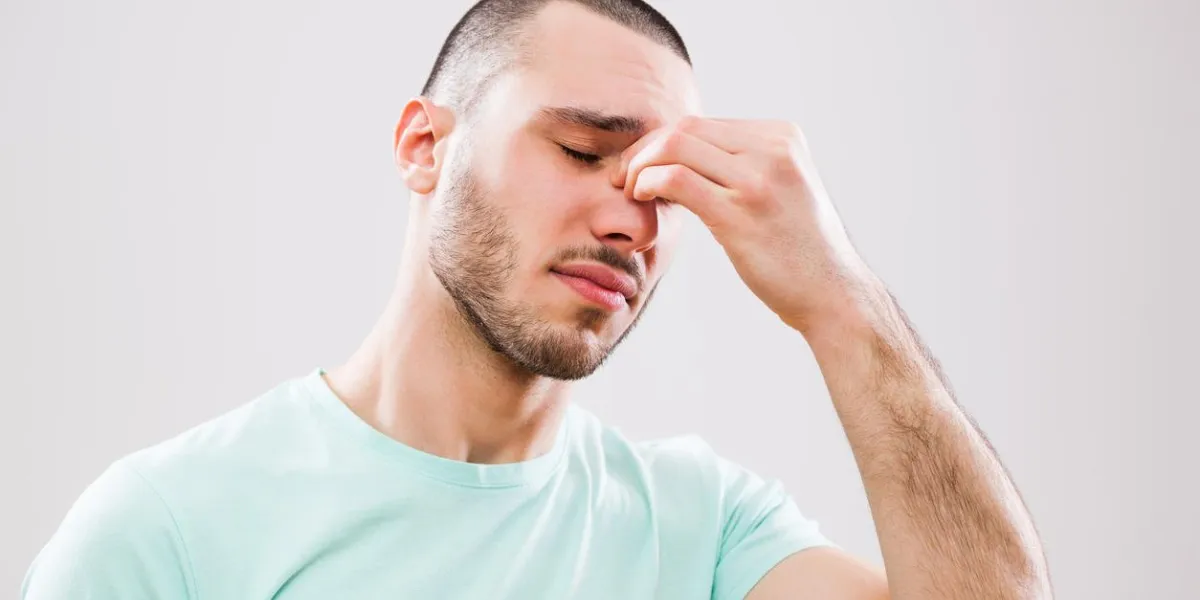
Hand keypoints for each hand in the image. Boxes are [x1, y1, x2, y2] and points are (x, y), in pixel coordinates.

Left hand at [615, 117, 881, 333]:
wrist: (834, 294)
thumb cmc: (801, 250)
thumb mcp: (783, 189)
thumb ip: (747, 165)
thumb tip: (689, 156)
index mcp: (783, 137)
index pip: (703, 124)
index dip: (662, 142)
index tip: (642, 167)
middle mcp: (773, 150)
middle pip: (685, 129)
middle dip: (645, 149)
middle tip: (624, 177)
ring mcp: (758, 179)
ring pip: (676, 147)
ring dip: (641, 165)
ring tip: (631, 190)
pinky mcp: (741, 213)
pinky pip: (677, 180)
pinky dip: (649, 183)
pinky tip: (643, 200)